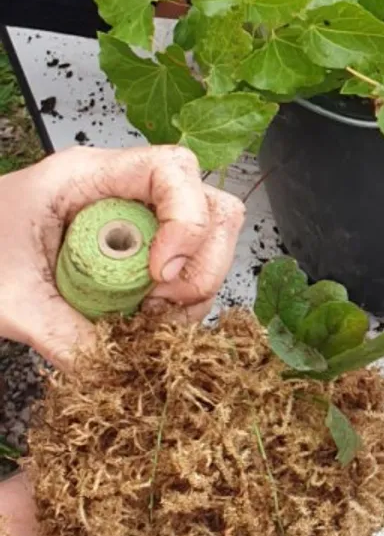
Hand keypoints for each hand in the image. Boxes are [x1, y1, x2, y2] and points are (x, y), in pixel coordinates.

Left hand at [0, 146, 244, 367]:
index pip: (171, 169)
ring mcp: (138, 216)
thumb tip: (112, 366)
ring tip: (154, 317)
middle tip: (163, 304)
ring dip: (196, 284)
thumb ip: (60, 331)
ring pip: (210, 236)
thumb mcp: (10, 298)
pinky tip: (149, 318)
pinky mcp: (142, 247)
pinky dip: (183, 298)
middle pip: (209, 205)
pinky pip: (189, 265)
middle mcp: (123, 188)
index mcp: (87, 175)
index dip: (186, 218)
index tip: (161, 272)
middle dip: (201, 262)